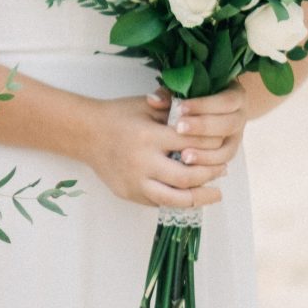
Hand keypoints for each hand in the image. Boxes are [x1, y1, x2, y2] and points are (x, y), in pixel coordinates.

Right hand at [79, 93, 235, 208]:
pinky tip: (191, 195)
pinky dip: (179, 201)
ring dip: (201, 196)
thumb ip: (174, 108)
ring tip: (215, 193)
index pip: (192, 144)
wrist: (84, 133)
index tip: (222, 143)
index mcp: (149, 136)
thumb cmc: (118, 116)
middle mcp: (142, 162)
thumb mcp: (145, 105)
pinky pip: (160, 202)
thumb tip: (204, 116)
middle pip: (189, 176)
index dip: (212, 144)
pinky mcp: (129, 193)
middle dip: (211, 173)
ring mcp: (135, 181)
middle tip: (223, 170)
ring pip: (176, 198)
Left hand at [153, 86, 247, 163]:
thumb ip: (170, 94)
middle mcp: (240, 117)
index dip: (203, 105)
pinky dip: (208, 165)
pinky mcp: (229, 152)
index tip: (180, 108)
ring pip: (228, 148)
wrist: (208, 111)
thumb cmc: (192, 98)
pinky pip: (222, 162)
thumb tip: (154, 100)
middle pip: (228, 124)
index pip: (225, 100)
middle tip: (179, 129)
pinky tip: (191, 166)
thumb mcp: (184, 91)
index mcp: (235, 96)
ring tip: (184, 155)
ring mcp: (236, 137)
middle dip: (203, 127)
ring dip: (206, 153)